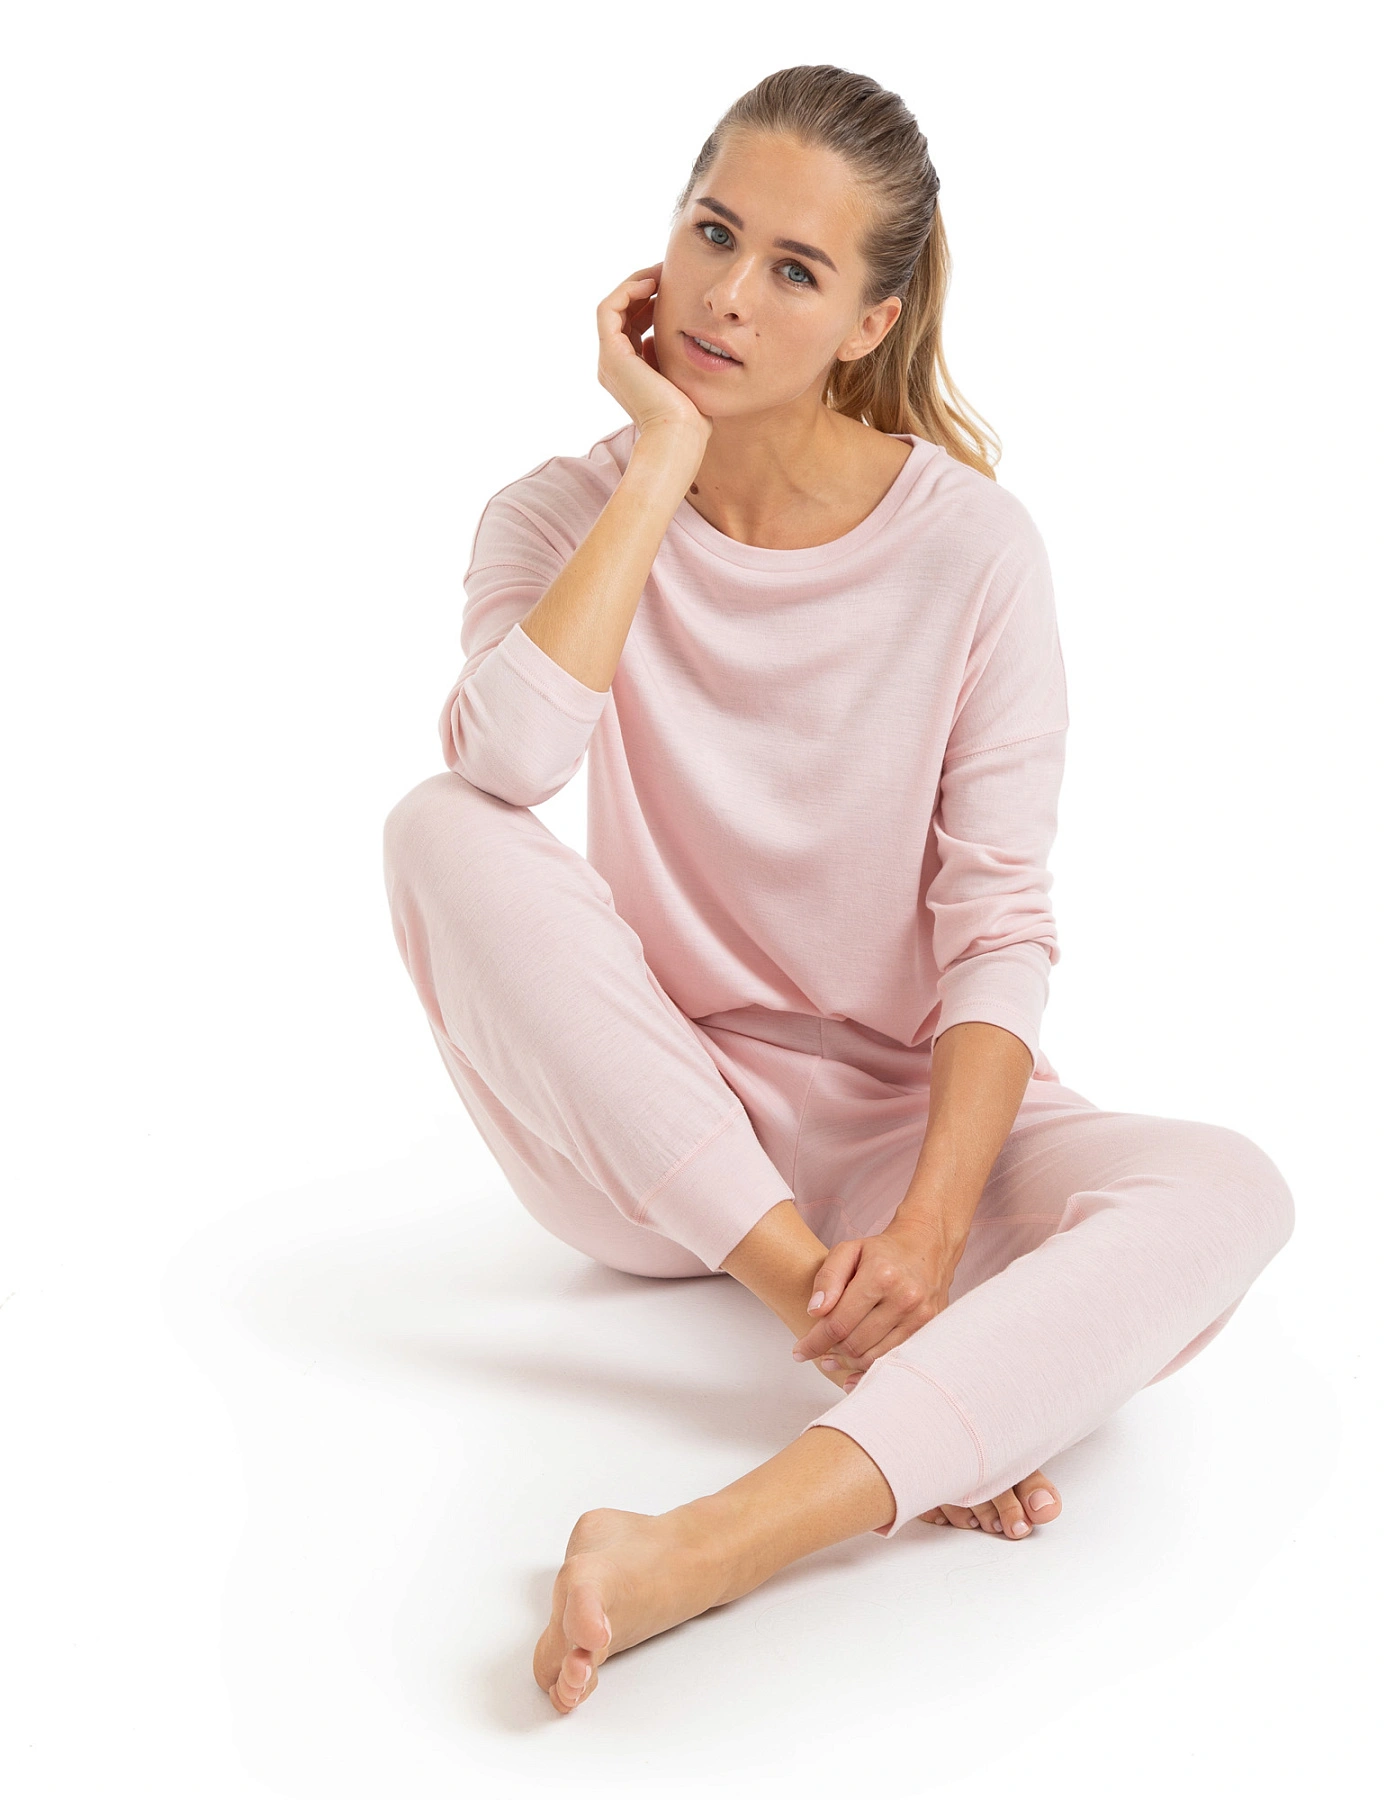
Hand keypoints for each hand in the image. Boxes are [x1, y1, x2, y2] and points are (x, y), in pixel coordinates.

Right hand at [596, 263, 711, 446]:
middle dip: (644, 289)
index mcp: (629, 372)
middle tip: (668, 272)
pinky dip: (627, 291)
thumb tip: (678, 336)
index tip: (676, 287)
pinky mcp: (611, 354)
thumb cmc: (690, 418)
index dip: (652, 303)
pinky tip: (653, 283)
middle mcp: (613, 365)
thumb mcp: (684, 379)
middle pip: (623, 314)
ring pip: (613, 307)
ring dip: (635, 284)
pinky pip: (609, 309)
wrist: (679, 436)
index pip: (634, 325)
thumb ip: (676, 357)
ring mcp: (609, 360)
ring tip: (661, 272)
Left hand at [790, 1219, 964, 1382]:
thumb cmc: (881, 1252)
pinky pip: (893, 1360)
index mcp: (881, 1275)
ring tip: (832, 1358)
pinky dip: (869, 1369)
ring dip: (847, 1362)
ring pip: (873, 1357)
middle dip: (829, 1351)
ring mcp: (920, 1317)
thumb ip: (827, 1278)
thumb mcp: (848, 1251)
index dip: (814, 1342)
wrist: (927, 1248)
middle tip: (817, 1350)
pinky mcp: (928, 1330)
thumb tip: (814, 1311)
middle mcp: (904, 1298)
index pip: (838, 1322)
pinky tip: (852, 1370)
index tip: (799, 1352)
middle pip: (854, 1344)